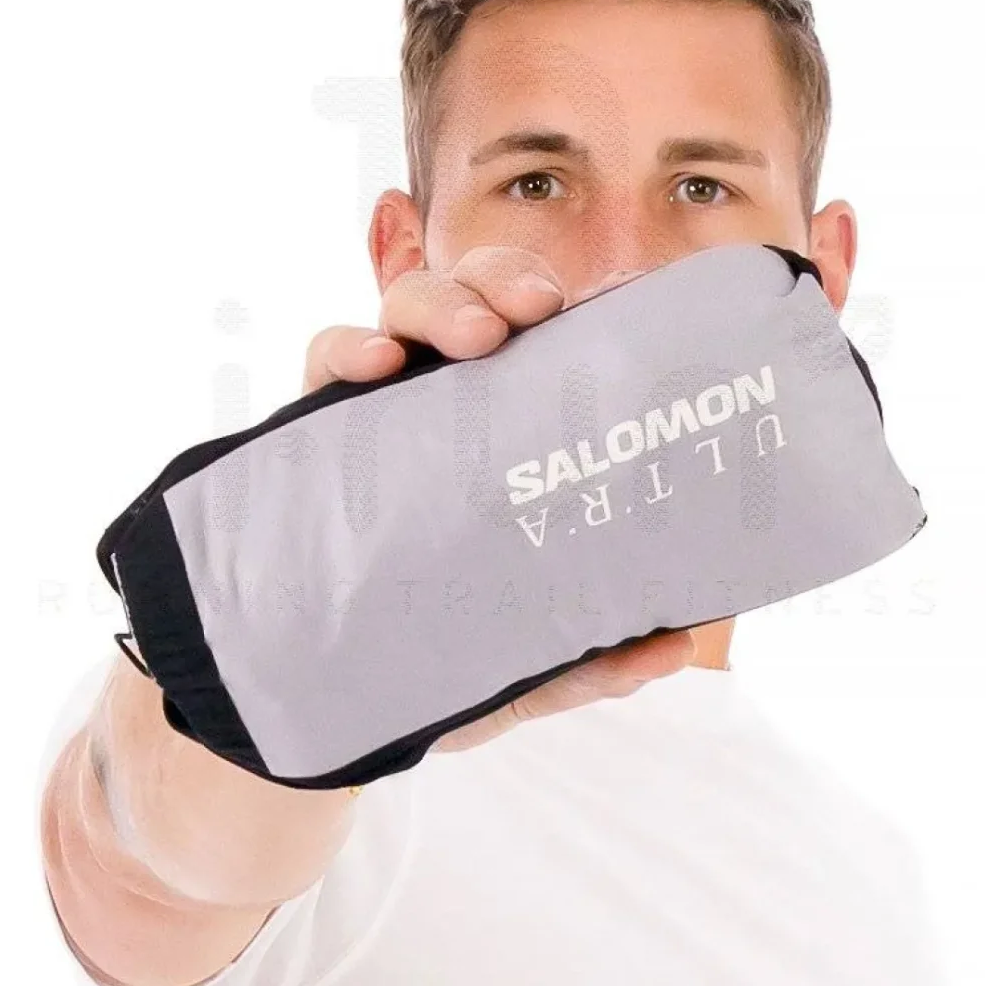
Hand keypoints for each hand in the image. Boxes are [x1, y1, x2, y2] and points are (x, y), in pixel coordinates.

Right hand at [300, 247, 699, 754]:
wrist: (334, 703)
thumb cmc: (446, 658)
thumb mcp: (521, 668)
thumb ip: (588, 660)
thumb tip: (672, 645)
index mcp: (510, 432)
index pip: (537, 335)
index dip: (558, 303)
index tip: (588, 310)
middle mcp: (449, 404)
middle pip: (475, 301)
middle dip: (501, 283)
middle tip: (532, 312)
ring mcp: (381, 411)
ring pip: (405, 312)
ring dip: (439, 304)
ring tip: (473, 334)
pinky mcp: (314, 435)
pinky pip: (322, 365)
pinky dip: (344, 347)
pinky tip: (371, 365)